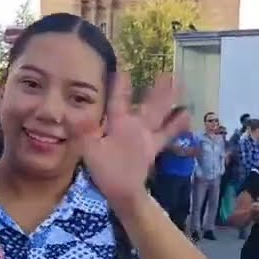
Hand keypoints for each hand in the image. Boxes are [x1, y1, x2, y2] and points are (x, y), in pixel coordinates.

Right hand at [81, 74, 188, 207]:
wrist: (126, 194)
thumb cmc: (107, 170)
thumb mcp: (89, 150)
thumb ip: (83, 130)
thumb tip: (72, 112)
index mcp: (121, 124)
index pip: (119, 98)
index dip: (120, 81)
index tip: (123, 64)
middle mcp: (138, 127)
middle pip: (151, 104)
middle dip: (159, 89)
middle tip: (169, 74)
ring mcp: (149, 138)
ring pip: (163, 117)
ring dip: (172, 103)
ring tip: (184, 89)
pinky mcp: (153, 149)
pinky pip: (168, 134)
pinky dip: (177, 125)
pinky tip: (186, 116)